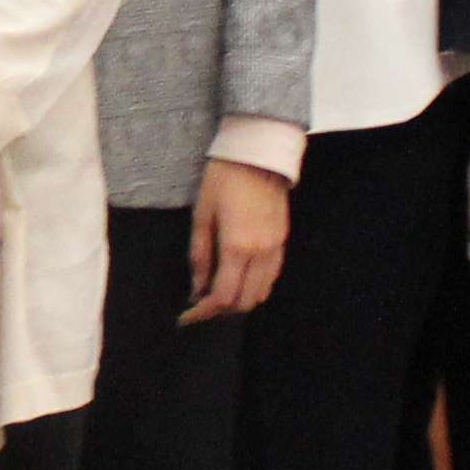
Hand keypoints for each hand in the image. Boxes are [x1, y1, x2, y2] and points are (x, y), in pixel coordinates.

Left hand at [183, 158, 290, 324]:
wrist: (257, 153)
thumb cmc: (223, 179)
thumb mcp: (201, 216)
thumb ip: (200, 256)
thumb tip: (196, 290)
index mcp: (237, 247)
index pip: (222, 297)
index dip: (202, 313)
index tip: (186, 317)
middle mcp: (261, 253)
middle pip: (244, 302)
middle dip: (220, 311)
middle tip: (199, 307)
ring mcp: (276, 247)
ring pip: (261, 293)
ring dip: (239, 301)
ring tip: (216, 294)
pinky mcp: (283, 240)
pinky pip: (272, 277)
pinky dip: (254, 287)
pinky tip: (238, 279)